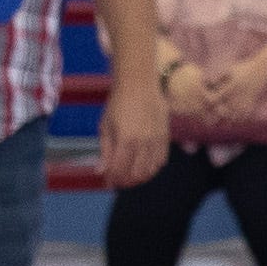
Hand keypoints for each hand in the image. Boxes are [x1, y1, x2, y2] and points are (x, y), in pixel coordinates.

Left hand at [99, 70, 171, 189]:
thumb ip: (105, 151)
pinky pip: (162, 161)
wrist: (139, 83)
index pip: (119, 170)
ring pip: (150, 171)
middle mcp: (143, 143)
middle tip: (119, 180)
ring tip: (130, 175)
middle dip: (125, 181)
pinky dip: (152, 168)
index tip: (108, 182)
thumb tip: (100, 173)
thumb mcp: (105, 126)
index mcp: (125, 140)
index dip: (113, 180)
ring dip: (139, 177)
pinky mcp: (165, 137)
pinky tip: (144, 166)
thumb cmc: (118, 103)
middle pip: (136, 175)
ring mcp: (156, 141)